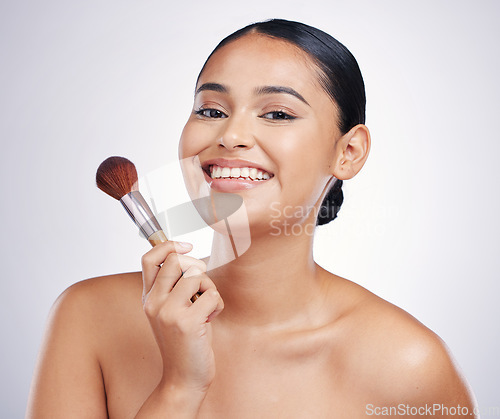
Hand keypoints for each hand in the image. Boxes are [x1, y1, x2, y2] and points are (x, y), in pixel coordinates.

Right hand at [141, 241, 223, 396]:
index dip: (169, 245)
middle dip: (198, 268)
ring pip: (198, 276)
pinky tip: (209, 319)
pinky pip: (212, 295)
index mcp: (149, 297)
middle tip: (202, 288)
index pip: (150, 258)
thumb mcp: (171, 310)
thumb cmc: (184, 341)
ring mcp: (168, 312)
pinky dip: (218, 305)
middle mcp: (154, 302)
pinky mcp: (186, 322)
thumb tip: (185, 254)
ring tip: (205, 307)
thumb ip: (173, 286)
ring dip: (209, 289)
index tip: (186, 246)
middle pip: (178, 261)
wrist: (184, 377)